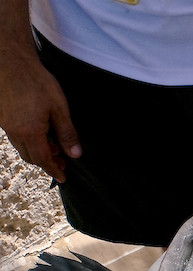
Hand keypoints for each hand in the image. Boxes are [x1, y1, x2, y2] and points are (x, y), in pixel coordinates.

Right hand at [0, 55, 80, 182]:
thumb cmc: (36, 81)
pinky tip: (39, 132)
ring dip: (37, 150)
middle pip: (31, 156)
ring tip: (54, 147)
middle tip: (62, 162)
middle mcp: (14, 131)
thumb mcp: (59, 108)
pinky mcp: (1, 115)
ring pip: (21, 146)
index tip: (63, 178)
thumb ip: (67, 133)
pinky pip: (14, 135)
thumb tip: (75, 154)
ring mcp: (4, 123)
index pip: (43, 159)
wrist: (9, 60)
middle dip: (47, 162)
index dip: (54, 170)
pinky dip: (28, 139)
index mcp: (29, 132)